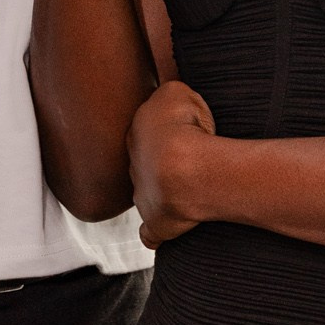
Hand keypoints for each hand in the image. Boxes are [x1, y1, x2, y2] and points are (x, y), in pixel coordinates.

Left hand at [129, 80, 216, 245]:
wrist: (185, 169)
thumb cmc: (184, 131)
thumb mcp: (176, 92)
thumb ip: (170, 93)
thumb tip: (172, 96)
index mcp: (138, 132)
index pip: (146, 130)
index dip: (165, 131)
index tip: (182, 132)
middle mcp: (135, 164)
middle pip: (145, 161)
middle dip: (161, 161)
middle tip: (188, 160)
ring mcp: (144, 195)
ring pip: (148, 192)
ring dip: (164, 191)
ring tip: (189, 189)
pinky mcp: (156, 221)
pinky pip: (152, 231)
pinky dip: (157, 231)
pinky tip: (166, 230)